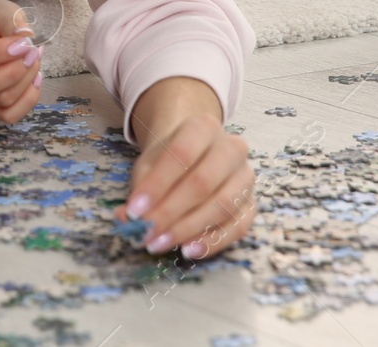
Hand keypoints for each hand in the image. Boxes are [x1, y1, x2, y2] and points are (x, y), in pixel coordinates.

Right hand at [0, 0, 42, 123]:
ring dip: (26, 81)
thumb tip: (26, 38)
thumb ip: (12, 20)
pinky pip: (8, 115)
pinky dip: (28, 99)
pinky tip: (33, 79)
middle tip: (33, 52)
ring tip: (34, 59)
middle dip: (14, 72)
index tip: (24, 42)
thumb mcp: (1, 10)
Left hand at [121, 76, 253, 258]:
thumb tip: (126, 219)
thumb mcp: (148, 165)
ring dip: (188, 230)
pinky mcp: (252, 203)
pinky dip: (213, 241)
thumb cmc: (169, 159)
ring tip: (161, 243)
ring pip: (222, 206)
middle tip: (147, 233)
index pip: (181, 154)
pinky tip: (189, 250)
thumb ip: (139, 190)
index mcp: (203, 127)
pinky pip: (238, 226)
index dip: (157, 184)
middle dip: (171, 212)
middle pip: (203, 182)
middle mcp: (231, 148)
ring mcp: (245, 176)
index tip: (135, 210)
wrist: (194, 155)